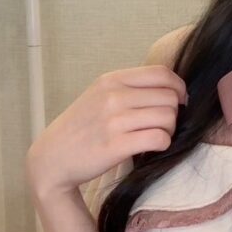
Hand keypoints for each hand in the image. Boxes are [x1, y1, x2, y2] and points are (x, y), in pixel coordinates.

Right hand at [25, 65, 186, 198]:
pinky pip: (159, 138)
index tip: (179, 100)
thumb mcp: (100, 95)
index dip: (178, 87)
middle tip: (164, 124)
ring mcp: (114, 121)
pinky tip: (152, 146)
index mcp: (111, 80)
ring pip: (168, 117)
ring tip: (157, 135)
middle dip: (175, 112)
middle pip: (170, 97)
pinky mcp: (116, 146)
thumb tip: (172, 88)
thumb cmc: (82, 127)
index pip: (162, 73)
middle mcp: (113, 96)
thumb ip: (130, 88)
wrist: (52, 159)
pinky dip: (163, 144)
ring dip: (170, 129)